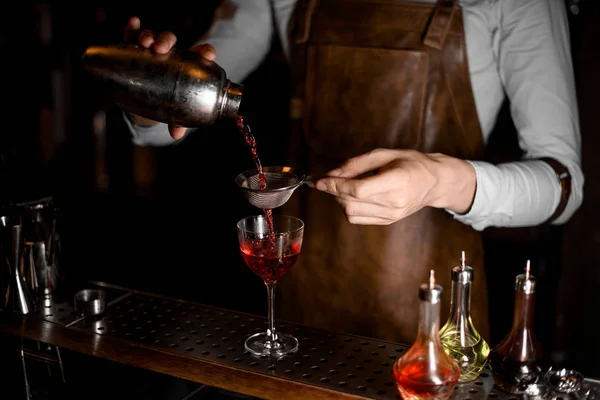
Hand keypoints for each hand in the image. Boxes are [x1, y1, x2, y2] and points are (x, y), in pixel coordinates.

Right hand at [123, 16, 217, 139]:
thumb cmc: (168, 104)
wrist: (146, 103)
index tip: (208, 55)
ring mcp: (152, 52)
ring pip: (153, 38)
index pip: (199, 54)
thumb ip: (177, 121)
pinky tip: (133, 22)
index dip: (205, 52)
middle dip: (167, 40)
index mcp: (187, 66)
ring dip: (149, 36)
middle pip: (172, 42)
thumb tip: (176, 133)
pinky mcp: (134, 51)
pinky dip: (132, 28)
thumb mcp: (174, 113)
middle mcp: (171, 55)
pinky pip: (132, 37)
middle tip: (161, 48)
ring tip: (145, 42)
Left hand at [312, 148, 476, 224]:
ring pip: (351, 213)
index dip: (335, 186)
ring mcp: (392, 215)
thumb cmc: (411, 163)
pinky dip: (348, 208)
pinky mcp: (388, 221)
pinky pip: (358, 219)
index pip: (358, 190)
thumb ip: (356, 164)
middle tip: (328, 180)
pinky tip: (353, 197)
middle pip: (351, 202)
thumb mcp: (384, 154)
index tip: (319, 180)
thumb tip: (331, 174)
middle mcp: (395, 202)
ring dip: (339, 200)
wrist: (434, 182)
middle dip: (333, 191)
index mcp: (397, 182)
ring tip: (344, 187)